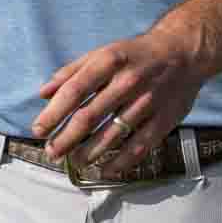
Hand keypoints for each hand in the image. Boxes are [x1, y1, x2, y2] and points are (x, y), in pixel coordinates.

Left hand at [34, 26, 206, 168]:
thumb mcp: (100, 53)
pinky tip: (106, 170)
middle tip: (51, 151)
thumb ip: (70, 72)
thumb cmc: (133, 54)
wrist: (182, 52)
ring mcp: (147, 102)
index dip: (54, 112)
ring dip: (90, 152)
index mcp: (108, 62)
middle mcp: (127, 82)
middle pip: (90, 116)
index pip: (74, 90)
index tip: (38, 129)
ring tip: (73, 161)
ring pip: (113, 134)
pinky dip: (122, 162)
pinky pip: (140, 146)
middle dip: (66, 138)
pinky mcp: (164, 119)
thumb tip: (43, 93)